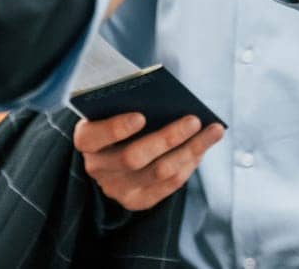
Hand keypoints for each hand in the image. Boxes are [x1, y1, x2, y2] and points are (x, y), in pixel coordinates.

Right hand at [75, 112, 224, 211]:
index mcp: (86, 139)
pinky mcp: (137, 201)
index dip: (116, 128)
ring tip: (212, 131)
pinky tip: (203, 146)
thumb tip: (166, 98)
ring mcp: (117, 188)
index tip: (141, 116)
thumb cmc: (118, 115)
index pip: (95, 136)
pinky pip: (169, 186)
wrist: (111, 152)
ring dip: (190, 150)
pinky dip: (189, 164)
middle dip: (167, 138)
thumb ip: (130, 101)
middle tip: (193, 120)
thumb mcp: (115, 106)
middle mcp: (97, 167)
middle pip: (133, 157)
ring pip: (158, 173)